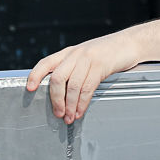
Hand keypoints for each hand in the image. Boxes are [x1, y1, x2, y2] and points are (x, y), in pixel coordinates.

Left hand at [25, 30, 142, 123]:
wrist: (130, 43)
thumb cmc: (108, 52)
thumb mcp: (86, 55)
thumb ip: (73, 68)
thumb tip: (60, 94)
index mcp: (68, 52)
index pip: (45, 63)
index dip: (35, 75)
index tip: (29, 89)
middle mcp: (76, 54)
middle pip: (58, 78)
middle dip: (56, 99)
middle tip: (58, 113)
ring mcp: (88, 59)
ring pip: (73, 86)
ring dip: (70, 105)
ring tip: (69, 117)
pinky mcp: (101, 65)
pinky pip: (88, 88)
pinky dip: (82, 103)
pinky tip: (80, 110)